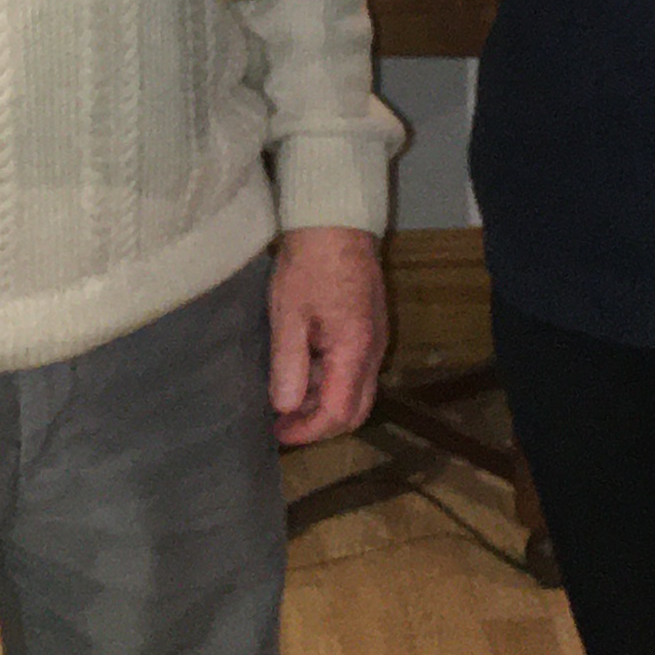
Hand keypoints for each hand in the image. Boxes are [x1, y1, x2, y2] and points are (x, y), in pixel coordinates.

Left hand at [266, 224, 386, 447]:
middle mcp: (373, 351)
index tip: (278, 433)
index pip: (338, 413)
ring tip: (286, 396)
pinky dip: (329, 380)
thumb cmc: (309, 265)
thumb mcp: (288, 316)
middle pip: (354, 409)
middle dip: (319, 424)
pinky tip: (302, 369)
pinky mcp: (369, 327)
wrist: (336, 220)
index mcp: (355, 351)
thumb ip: (289, 365)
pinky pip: (354, 369)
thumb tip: (285, 407)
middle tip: (283, 423)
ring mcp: (375, 339)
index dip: (308, 431)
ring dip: (323, 401)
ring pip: (355, 390)